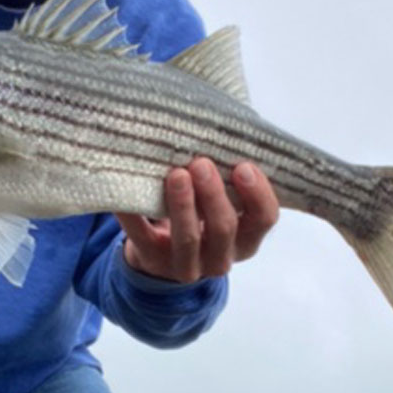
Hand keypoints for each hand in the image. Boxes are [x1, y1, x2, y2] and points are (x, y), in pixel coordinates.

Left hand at [116, 158, 278, 283]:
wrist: (162, 253)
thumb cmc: (201, 213)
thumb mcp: (222, 200)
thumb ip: (228, 175)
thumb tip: (219, 127)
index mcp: (245, 239)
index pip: (264, 220)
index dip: (258, 194)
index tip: (243, 166)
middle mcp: (220, 257)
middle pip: (224, 229)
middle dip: (213, 194)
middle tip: (201, 164)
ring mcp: (186, 265)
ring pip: (187, 238)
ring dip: (183, 205)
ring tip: (176, 175)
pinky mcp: (151, 260)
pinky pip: (141, 236)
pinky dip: (134, 214)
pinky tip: (128, 193)